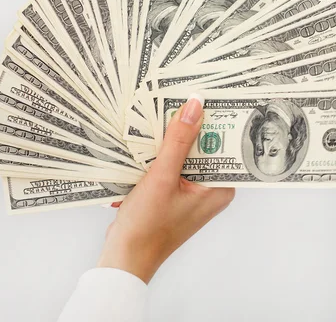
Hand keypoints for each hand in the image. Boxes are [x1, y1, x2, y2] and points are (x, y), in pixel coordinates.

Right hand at [98, 95, 234, 282]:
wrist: (124, 257)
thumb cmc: (147, 225)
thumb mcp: (162, 177)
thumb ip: (178, 141)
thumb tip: (195, 106)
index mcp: (218, 189)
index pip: (227, 146)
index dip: (220, 120)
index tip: (212, 94)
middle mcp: (209, 190)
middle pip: (206, 147)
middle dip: (193, 124)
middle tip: (182, 94)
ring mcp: (191, 192)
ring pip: (187, 154)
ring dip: (175, 137)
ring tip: (164, 109)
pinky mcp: (174, 193)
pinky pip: (174, 164)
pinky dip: (164, 151)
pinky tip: (150, 137)